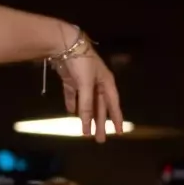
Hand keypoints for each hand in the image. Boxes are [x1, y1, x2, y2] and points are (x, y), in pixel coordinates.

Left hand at [55, 29, 124, 143]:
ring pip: (87, 103)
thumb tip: (86, 124)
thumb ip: (87, 105)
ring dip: (87, 116)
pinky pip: (74, 96)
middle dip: (100, 123)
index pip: (113, 104)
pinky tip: (71, 113)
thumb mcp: (86, 85)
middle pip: (100, 107)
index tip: (119, 132)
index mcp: (106, 82)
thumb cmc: (81, 63)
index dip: (116, 118)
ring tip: (86, 131)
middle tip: (100, 139)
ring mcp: (83, 81)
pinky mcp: (71, 80)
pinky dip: (73, 104)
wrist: (64, 45)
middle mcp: (97, 82)